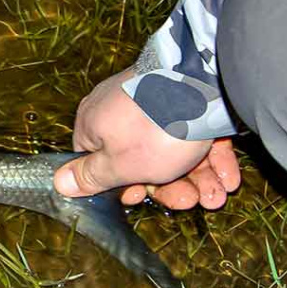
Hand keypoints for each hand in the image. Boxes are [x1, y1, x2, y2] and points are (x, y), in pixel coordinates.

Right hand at [53, 69, 240, 209]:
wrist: (201, 87)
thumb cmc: (152, 129)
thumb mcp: (118, 165)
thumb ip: (90, 177)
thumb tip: (59, 183)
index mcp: (95, 124)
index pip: (99, 161)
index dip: (121, 185)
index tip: (139, 198)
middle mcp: (121, 110)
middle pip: (141, 159)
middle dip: (169, 187)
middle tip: (191, 201)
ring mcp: (155, 102)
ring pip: (172, 149)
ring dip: (196, 178)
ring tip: (217, 196)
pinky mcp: (188, 100)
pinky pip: (194, 133)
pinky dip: (210, 157)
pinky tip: (227, 177)